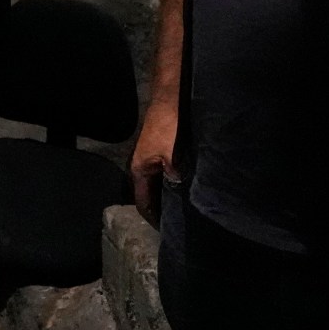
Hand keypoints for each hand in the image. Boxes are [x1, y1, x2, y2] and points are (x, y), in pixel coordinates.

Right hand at [130, 98, 178, 221]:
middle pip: (150, 195)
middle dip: (163, 209)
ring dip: (170, 194)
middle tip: (182, 222)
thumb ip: (175, 182)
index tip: (171, 233)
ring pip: (159, 183)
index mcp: (139, 171)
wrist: (173, 96)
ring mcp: (151, 156)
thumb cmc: (170, 128)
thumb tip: (182, 200)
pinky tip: (188, 185)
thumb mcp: (173, 159)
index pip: (144, 205)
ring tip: (187, 207)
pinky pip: (166, 172)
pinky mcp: (162, 148)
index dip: (155, 221)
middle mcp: (141, 166)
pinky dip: (175, 181)